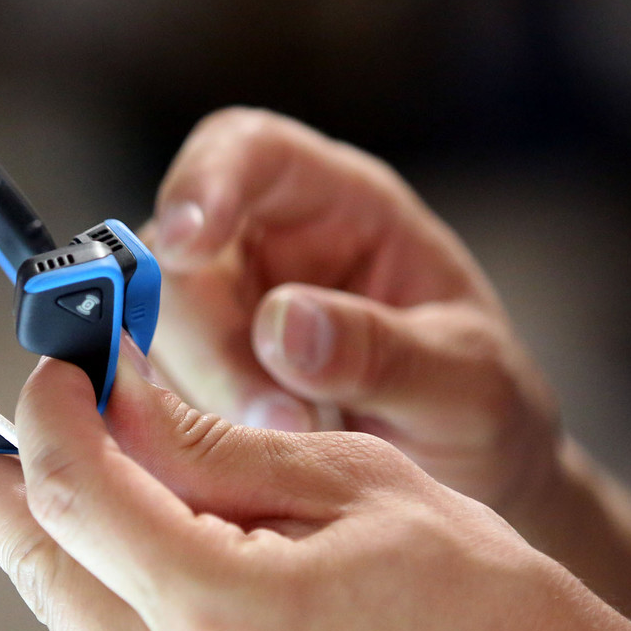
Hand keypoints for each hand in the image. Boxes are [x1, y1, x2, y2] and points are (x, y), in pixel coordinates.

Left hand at [0, 352, 630, 630]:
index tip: (57, 369)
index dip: (46, 415)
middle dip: (8, 476)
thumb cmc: (484, 610)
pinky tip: (131, 541)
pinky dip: (98, 588)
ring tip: (85, 463)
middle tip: (0, 416)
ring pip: (62, 614)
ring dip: (56, 532)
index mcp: (232, 622)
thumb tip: (112, 394)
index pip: (74, 496)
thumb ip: (204, 442)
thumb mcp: (348, 483)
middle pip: (39, 563)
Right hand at [144, 108, 560, 516]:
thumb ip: (382, 351)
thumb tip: (283, 326)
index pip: (249, 150)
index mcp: (339, 206)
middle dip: (213, 344)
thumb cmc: (479, 405)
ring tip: (297, 448)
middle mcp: (263, 248)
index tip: (188, 243)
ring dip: (203, 402)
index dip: (205, 181)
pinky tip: (258, 467)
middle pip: (177, 259)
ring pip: (152, 337)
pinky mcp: (197, 383)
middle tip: (277, 420)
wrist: (468, 480)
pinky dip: (192, 438)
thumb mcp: (465, 382)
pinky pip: (156, 398)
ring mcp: (222, 317)